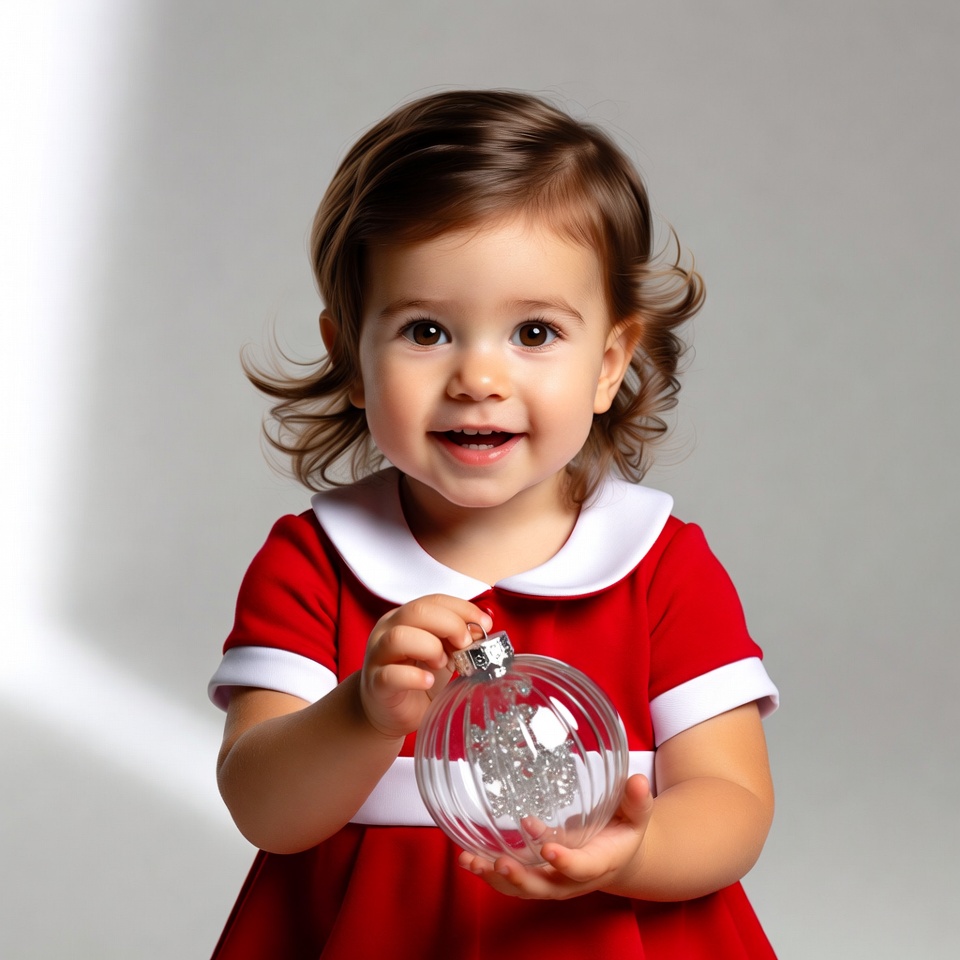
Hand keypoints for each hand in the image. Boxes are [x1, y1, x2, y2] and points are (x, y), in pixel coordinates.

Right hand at [360, 595, 491, 739]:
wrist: (390, 713)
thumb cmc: (417, 677)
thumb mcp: (442, 653)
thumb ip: (456, 638)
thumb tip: (480, 630)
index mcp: (404, 618)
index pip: (434, 600)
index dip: (462, 608)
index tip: (485, 624)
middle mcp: (387, 630)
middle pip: (417, 611)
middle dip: (450, 624)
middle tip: (465, 644)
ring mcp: (378, 656)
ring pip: (399, 637)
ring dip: (430, 648)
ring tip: (443, 664)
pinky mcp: (376, 684)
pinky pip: (391, 675)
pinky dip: (414, 677)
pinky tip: (428, 682)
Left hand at [457, 774, 653, 899]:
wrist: (617, 852)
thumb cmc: (625, 828)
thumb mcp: (636, 813)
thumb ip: (636, 800)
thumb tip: (636, 781)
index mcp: (600, 863)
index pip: (582, 868)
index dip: (565, 862)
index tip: (548, 849)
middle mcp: (573, 878)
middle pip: (545, 887)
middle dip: (521, 878)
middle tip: (500, 862)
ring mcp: (553, 879)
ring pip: (523, 887)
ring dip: (496, 877)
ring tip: (471, 862)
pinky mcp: (537, 874)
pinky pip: (512, 879)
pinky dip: (488, 870)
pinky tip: (467, 858)